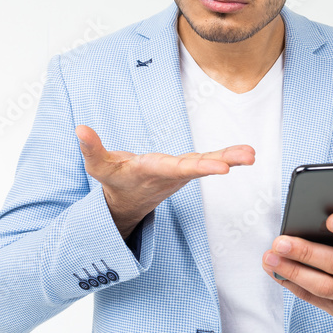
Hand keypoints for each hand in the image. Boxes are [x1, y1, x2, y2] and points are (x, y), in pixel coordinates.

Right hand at [75, 125, 254, 238]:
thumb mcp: (98, 167)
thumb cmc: (115, 182)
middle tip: (249, 156)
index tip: (223, 169)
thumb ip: (91, 149)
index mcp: (152, 172)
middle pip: (200, 166)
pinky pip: (210, 161)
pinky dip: (228, 157)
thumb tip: (80, 129)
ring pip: (208, 163)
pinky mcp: (187, 168)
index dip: (201, 168)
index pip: (178, 168)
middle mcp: (171, 173)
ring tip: (252, 153)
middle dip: (224, 161)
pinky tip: (246, 153)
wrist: (127, 203)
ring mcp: (181, 172)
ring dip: (231, 158)